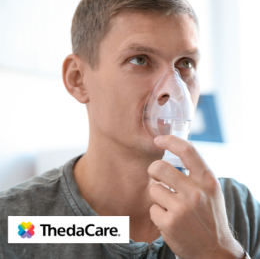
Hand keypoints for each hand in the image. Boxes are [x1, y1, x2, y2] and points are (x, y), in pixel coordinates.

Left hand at [148, 135, 243, 258]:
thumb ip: (195, 173)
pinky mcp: (169, 224)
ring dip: (158, 197)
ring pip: (154, 189)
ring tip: (171, 206)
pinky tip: (170, 220)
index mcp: (207, 180)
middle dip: (153, 170)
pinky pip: (152, 209)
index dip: (170, 140)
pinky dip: (158, 214)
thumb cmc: (210, 215)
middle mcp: (195, 192)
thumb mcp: (210, 190)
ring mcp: (182, 209)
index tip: (158, 139)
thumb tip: (172, 152)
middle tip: (156, 175)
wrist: (215, 250)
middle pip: (159, 167)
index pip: (187, 150)